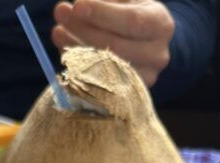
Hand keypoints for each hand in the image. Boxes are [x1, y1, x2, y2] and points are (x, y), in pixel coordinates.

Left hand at [52, 0, 174, 87]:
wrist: (144, 43)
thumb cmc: (131, 13)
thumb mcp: (125, 0)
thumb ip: (107, 0)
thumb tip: (78, 6)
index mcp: (160, 25)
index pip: (132, 21)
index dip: (102, 14)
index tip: (78, 5)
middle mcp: (157, 55)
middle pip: (116, 48)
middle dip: (84, 30)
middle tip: (61, 12)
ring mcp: (144, 79)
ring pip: (105, 69)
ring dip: (76, 49)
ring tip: (58, 31)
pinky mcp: (128, 96)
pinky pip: (99, 84)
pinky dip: (78, 68)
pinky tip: (65, 52)